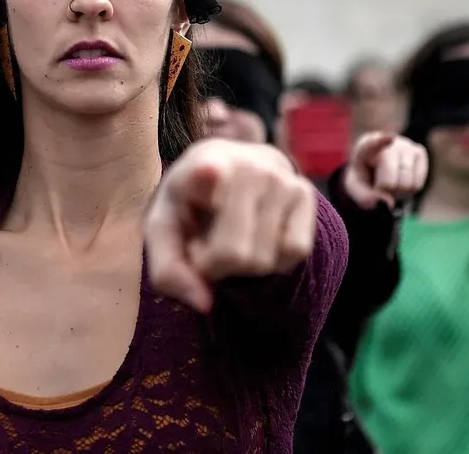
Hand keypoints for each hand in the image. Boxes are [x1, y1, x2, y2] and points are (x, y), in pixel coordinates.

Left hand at [146, 139, 316, 313]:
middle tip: (204, 246)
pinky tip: (258, 237)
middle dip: (214, 266)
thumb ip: (169, 271)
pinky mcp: (304, 191)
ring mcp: (279, 176)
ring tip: (228, 237)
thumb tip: (204, 304)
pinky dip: (275, 258)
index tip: (210, 170)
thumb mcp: (164, 231)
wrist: (228, 166)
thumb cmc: (190, 204)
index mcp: (199, 163)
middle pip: (233, 254)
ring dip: (242, 265)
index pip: (208, 170)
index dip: (209, 173)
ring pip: (263, 259)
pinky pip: (295, 251)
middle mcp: (245, 164)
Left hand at [342, 132, 427, 209]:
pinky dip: (409, 191)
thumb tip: (389, 203)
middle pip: (391, 181)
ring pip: (407, 184)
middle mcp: (387, 142)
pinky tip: (402, 181)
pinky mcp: (419, 152)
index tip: (389, 138)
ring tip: (391, 182)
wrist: (376, 169)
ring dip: (398, 192)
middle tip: (380, 185)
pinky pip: (417, 184)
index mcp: (364, 147)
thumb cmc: (364, 177)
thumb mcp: (357, 189)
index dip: (380, 142)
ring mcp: (405, 145)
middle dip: (386, 191)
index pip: (371, 145)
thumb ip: (366, 198)